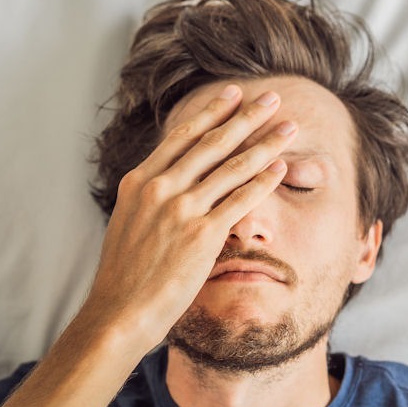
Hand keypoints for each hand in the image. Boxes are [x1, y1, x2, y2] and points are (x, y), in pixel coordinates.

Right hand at [79, 85, 295, 348]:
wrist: (119, 312)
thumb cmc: (124, 276)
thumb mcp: (128, 223)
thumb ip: (150, 199)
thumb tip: (169, 183)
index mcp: (139, 182)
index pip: (182, 136)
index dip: (211, 112)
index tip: (233, 94)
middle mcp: (159, 188)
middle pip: (212, 142)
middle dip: (247, 116)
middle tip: (273, 97)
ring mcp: (180, 209)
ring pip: (232, 166)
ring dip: (265, 143)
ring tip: (289, 127)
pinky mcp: (201, 234)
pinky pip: (240, 200)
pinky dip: (263, 181)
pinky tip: (280, 168)